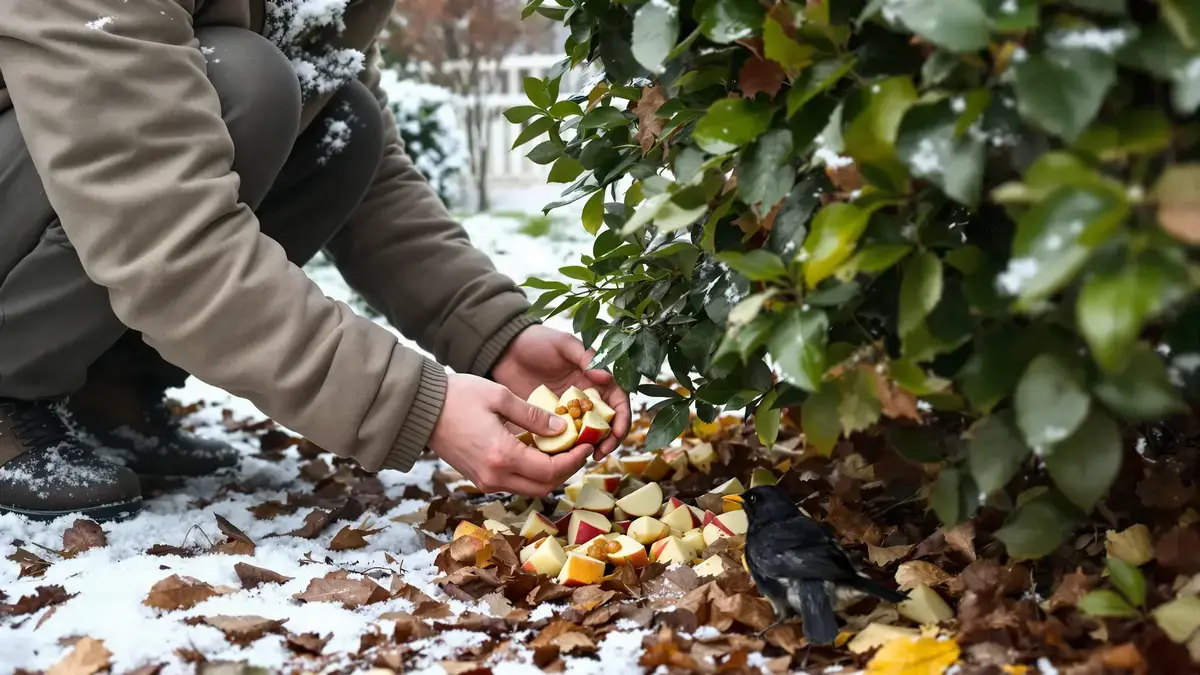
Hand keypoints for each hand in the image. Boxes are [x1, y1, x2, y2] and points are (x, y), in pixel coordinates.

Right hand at [428, 373, 593, 496]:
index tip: (587, 446)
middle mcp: (494, 476)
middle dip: (566, 471)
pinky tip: (538, 451)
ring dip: (549, 474)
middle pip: (543, 487)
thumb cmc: (457, 395)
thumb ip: (533, 415)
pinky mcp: (478, 478)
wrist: (419, 408)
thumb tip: (562, 428)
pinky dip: (531, 472)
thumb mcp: (500, 396)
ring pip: (529, 489)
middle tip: (578, 450)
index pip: (550, 470)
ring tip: (561, 450)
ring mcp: (485, 481)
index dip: (573, 460)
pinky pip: (513, 483)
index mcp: (502, 456)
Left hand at [492, 325, 630, 459]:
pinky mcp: (547, 421)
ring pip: (585, 435)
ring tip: (580, 459)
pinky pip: (560, 438)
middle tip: (599, 453)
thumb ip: (585, 357)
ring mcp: (567, 412)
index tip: (615, 433)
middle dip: (608, 441)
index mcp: (595, 380)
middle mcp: (585, 398)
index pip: (618, 402)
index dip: (621, 419)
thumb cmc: (537, 341)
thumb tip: (606, 377)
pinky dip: (563, 449)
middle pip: (606, 424)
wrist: (505, 349)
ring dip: (587, 449)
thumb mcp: (563, 344)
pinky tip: (558, 457)